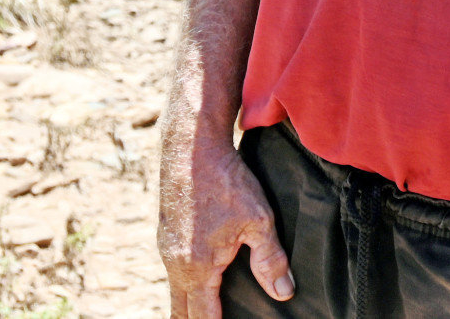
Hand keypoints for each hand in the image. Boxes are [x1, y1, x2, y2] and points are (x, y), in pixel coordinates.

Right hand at [158, 123, 293, 318]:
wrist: (191, 147)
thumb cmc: (226, 181)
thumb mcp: (258, 219)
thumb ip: (270, 260)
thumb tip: (283, 293)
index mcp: (197, 268)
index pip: (203, 318)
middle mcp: (175, 264)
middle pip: (182, 311)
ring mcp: (166, 249)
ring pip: (175, 291)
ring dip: (190, 305)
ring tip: (209, 311)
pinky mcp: (165, 234)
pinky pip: (174, 271)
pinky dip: (186, 284)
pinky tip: (203, 280)